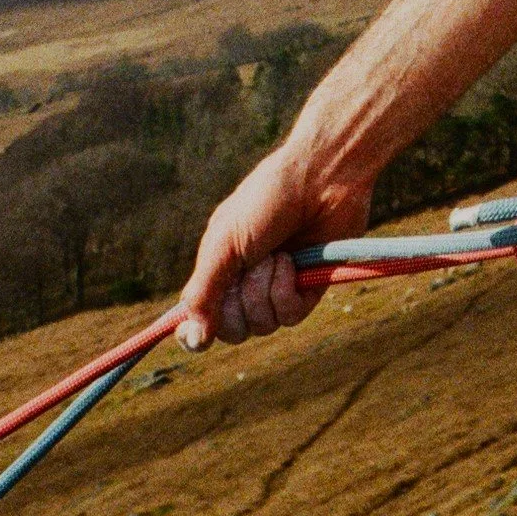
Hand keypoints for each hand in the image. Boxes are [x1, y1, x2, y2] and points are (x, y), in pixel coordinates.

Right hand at [175, 146, 372, 349]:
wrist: (321, 178)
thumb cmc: (268, 200)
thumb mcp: (225, 242)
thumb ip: (204, 290)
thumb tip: (195, 338)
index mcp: (221, 267)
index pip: (202, 316)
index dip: (196, 332)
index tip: (197, 338)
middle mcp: (249, 281)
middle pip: (233, 329)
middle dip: (239, 303)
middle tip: (250, 267)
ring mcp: (280, 285)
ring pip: (262, 325)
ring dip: (264, 290)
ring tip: (277, 254)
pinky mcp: (310, 287)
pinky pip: (290, 317)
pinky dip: (288, 291)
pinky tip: (294, 263)